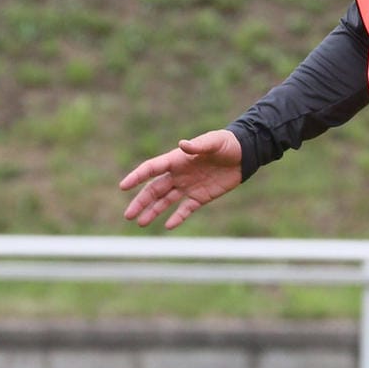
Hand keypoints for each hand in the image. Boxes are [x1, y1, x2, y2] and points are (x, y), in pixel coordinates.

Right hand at [120, 129, 242, 228]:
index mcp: (177, 159)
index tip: (124, 186)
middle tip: (128, 215)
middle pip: (154, 189)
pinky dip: (177, 218)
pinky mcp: (200, 197)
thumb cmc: (227, 144)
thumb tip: (182, 145)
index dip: (137, 176)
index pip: (152, 169)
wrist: (244, 155)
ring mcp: (188, 186)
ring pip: (165, 201)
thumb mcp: (214, 142)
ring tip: (140, 223)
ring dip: (153, 212)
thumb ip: (198, 145)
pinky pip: (185, 209)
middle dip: (140, 202)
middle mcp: (178, 174)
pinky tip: (168, 226)